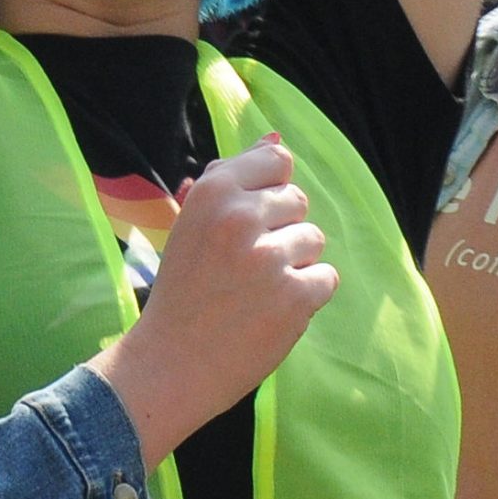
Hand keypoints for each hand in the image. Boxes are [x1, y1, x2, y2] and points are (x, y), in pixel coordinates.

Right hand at [88, 136, 334, 467]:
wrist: (171, 362)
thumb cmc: (184, 288)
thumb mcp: (196, 221)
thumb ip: (234, 176)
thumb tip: (275, 136)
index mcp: (214, 191)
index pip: (278, 160)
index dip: (268, 191)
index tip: (248, 221)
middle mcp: (241, 217)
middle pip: (298, 201)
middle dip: (280, 229)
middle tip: (244, 264)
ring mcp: (269, 258)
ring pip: (314, 239)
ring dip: (293, 263)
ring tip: (257, 289)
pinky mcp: (295, 298)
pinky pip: (326, 278)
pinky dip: (306, 295)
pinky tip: (272, 310)